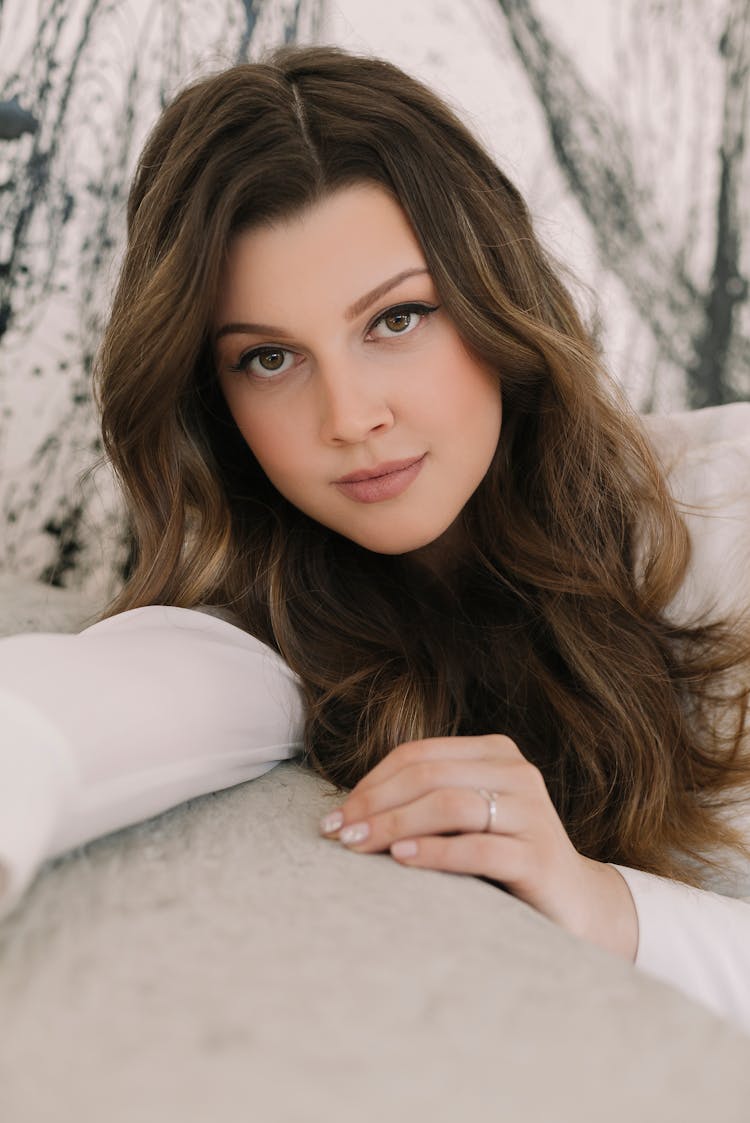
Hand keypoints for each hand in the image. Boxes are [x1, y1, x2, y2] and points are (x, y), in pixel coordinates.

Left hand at [320, 734, 637, 960]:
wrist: (573, 902)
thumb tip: (350, 811)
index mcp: (495, 752)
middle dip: (375, 804)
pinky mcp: (539, 857)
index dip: (371, 782)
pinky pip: (478, 849)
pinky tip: (402, 859)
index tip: (336, 815)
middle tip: (338, 833)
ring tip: (359, 846)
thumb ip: (425, 801)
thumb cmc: (501, 856)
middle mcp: (517, 773)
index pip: (418, 755)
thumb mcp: (465, 818)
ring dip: (395, 825)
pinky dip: (434, 852)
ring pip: (450, 805)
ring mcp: (532, 813)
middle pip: (429, 776)